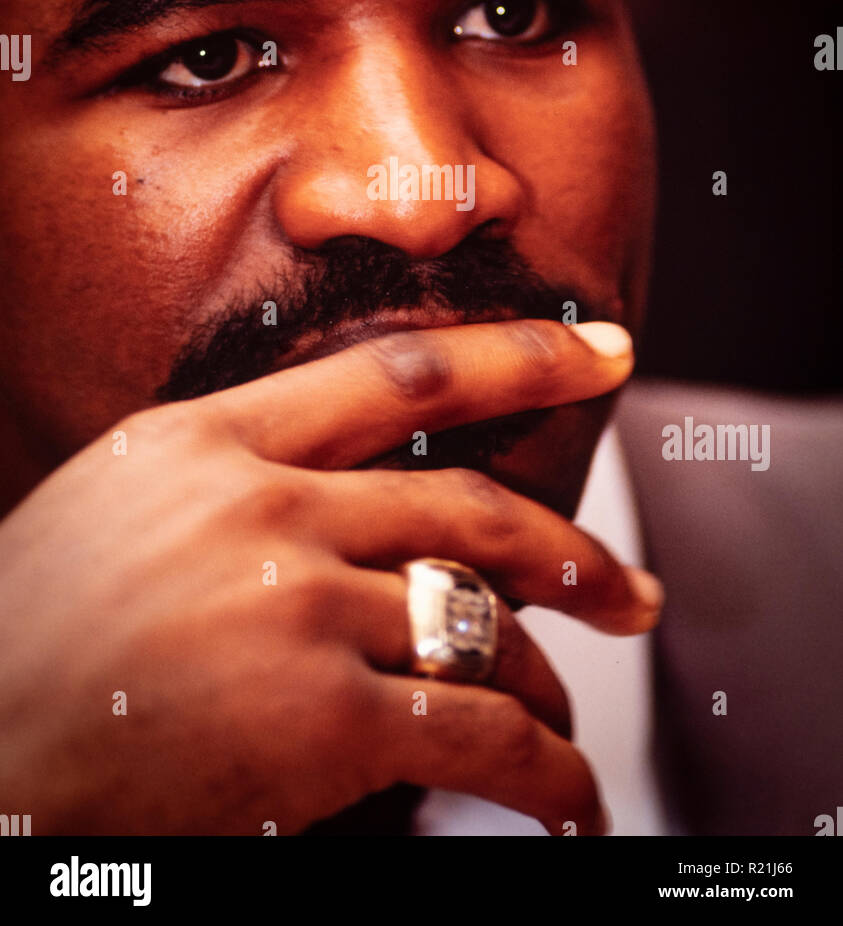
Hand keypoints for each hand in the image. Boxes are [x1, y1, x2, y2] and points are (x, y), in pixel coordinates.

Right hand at [0, 319, 660, 834]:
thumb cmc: (26, 640)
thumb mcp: (117, 506)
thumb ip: (230, 477)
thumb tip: (350, 489)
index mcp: (208, 438)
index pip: (399, 374)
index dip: (519, 354)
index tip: (601, 350)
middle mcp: (262, 504)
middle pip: (469, 505)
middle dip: (571, 551)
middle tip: (627, 588)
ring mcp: (293, 604)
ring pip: (482, 622)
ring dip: (548, 680)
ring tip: (568, 718)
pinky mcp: (320, 717)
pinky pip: (481, 732)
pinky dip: (548, 771)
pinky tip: (566, 799)